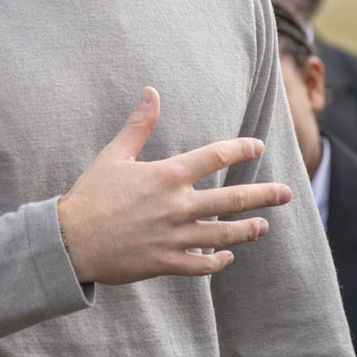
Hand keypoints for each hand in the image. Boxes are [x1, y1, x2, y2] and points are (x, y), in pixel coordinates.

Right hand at [57, 87, 291, 284]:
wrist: (70, 241)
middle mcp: (177, 206)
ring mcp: (175, 237)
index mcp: (167, 176)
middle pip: (232, 199)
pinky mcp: (166, 262)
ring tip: (264, 226)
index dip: (240, 148)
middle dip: (263, 195)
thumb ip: (138, 125)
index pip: (214, 157)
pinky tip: (228, 257)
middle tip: (286, 193)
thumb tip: (151, 91)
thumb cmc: (91, 195)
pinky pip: (202, 265)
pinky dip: (218, 262)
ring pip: (224, 234)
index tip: (258, 146)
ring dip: (248, 230)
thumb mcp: (114, 155)